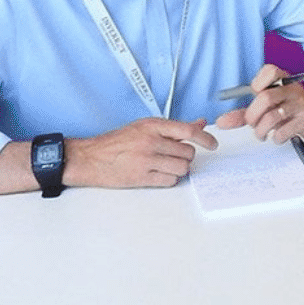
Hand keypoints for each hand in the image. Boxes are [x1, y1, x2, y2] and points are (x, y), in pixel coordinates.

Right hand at [65, 118, 216, 188]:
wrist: (90, 157)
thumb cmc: (118, 141)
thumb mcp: (145, 127)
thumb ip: (174, 127)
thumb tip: (199, 123)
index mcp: (153, 125)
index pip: (188, 131)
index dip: (205, 138)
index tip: (213, 144)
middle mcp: (150, 141)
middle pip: (187, 153)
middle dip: (186, 157)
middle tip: (175, 157)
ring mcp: (146, 160)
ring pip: (182, 168)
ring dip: (179, 169)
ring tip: (167, 166)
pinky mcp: (141, 177)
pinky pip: (170, 181)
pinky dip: (170, 179)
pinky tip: (160, 174)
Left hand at [215, 64, 303, 143]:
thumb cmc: (295, 109)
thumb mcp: (272, 107)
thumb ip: (245, 113)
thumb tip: (221, 121)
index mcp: (284, 81)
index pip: (270, 71)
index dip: (257, 83)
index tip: (254, 94)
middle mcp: (293, 90)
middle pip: (265, 98)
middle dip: (253, 115)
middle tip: (252, 123)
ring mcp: (301, 104)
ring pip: (273, 117)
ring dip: (261, 130)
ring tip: (262, 134)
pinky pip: (284, 131)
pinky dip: (276, 138)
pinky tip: (279, 136)